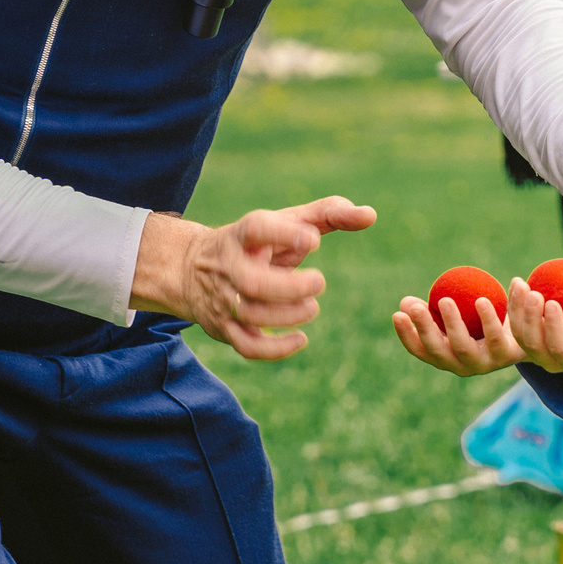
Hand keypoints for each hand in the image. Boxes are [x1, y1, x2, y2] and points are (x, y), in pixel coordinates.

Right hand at [131, 196, 374, 360]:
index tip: (315, 240)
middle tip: (319, 283)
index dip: (283, 233)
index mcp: (243, 234)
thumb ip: (329, 214)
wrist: (191, 269)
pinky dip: (275, 349)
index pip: (256, 229)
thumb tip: (371, 215)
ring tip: (312, 307)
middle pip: (251, 282)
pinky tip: (301, 339)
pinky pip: (246, 346)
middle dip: (288, 287)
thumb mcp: (286, 221)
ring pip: (250, 315)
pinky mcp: (225, 328)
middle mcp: (229, 266)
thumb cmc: (257, 242)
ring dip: (286, 315)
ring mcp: (224, 299)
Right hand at [391, 292, 523, 376]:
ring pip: (464, 347)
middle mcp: (460, 365)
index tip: (397, 314)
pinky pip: (494, 336)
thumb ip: (433, 309)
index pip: (419, 350)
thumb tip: (405, 302)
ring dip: (452, 324)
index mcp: (444, 356)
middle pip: (438, 351)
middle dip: (425, 329)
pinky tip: (481, 299)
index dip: (407, 335)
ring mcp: (482, 364)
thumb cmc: (481, 321)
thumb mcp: (456, 313)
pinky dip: (488, 317)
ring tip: (445, 300)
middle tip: (416, 308)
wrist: (525, 333)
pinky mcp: (503, 357)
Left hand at [504, 277, 562, 375]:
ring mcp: (539, 352)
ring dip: (517, 310)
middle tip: (532, 292)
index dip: (554, 328)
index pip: (560, 349)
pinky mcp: (529, 338)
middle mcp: (554, 363)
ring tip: (521, 283)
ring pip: (520, 335)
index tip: (552, 302)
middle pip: (534, 345)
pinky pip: (516, 324)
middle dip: (531, 318)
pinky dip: (514, 304)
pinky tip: (517, 281)